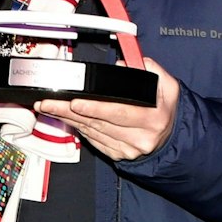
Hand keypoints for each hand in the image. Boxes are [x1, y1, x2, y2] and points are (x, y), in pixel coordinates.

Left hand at [33, 56, 179, 160]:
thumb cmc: (166, 109)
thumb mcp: (168, 86)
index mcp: (152, 118)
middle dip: (69, 112)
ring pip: (92, 132)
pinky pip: (94, 141)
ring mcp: (128, 149)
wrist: (172, 137)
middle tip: (49, 103)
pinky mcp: (119, 155)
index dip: (94, 108)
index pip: (118, 113)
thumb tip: (123, 66)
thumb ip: (149, 70)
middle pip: (99, 123)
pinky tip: (67, 119)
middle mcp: (140, 137)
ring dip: (69, 120)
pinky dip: (79, 129)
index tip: (74, 102)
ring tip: (51, 108)